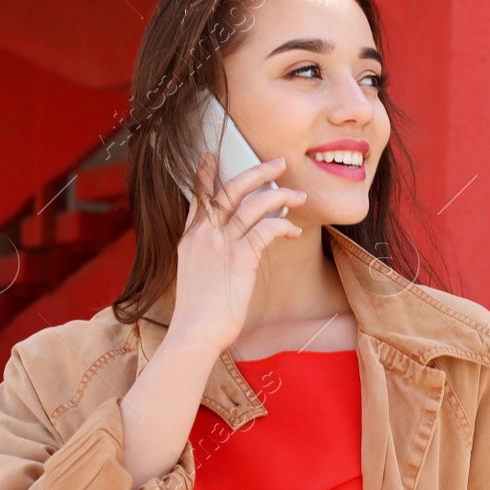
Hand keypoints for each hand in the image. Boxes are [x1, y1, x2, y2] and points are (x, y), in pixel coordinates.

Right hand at [167, 152, 307, 356]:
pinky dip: (283, 225)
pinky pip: (267, 229)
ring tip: (299, 194)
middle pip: (230, 190)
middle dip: (256, 172)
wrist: (193, 333)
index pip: (198, 198)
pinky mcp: (240, 257)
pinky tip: (292, 230)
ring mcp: (221, 244)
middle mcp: (204, 235)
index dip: (205, 176)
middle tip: (278, 162)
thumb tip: (220, 258)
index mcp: (190, 239)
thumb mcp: (194, 278)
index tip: (210, 156)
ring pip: (253, 204)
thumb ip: (205, 259)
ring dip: (280, 195)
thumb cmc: (198, 314)